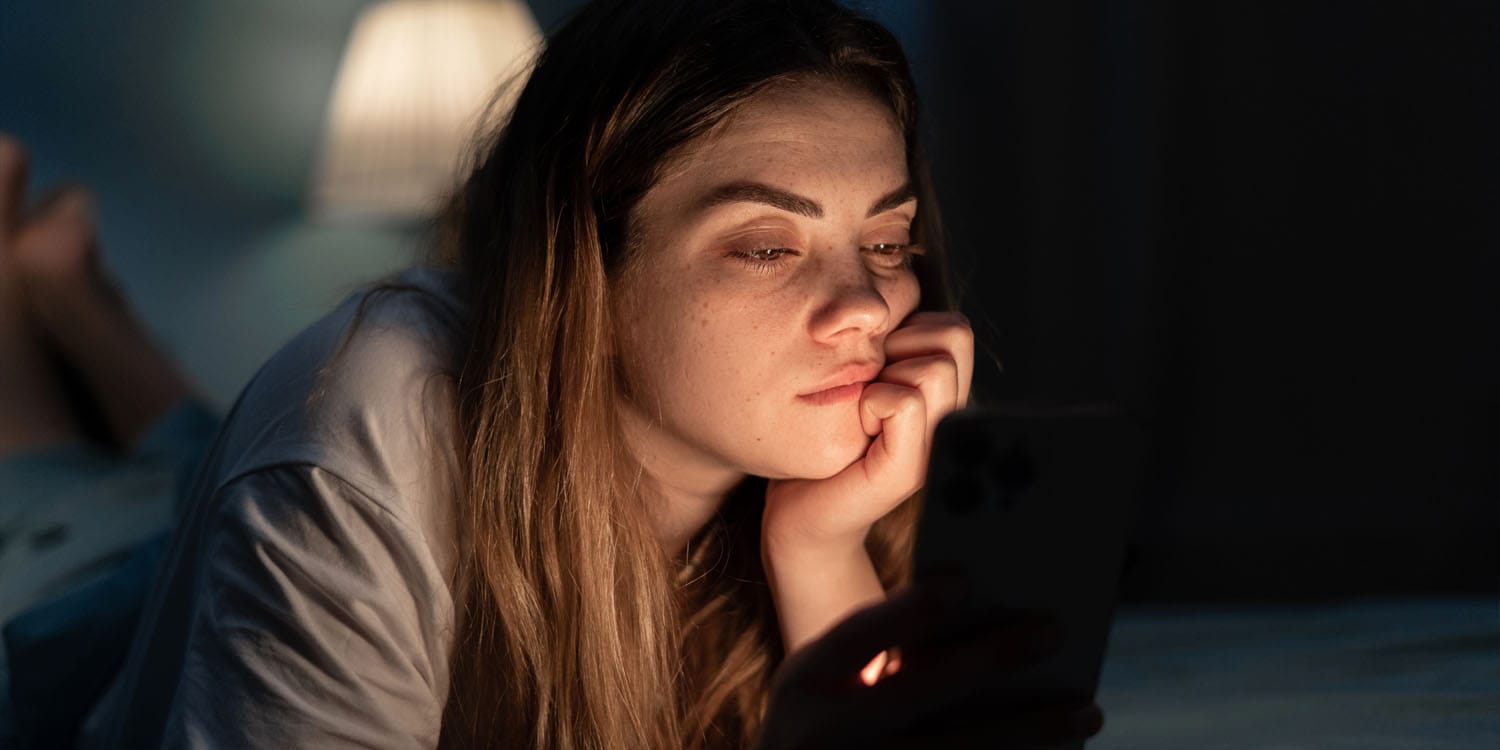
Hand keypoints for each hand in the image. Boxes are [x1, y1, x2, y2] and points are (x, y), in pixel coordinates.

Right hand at [753, 580, 1105, 749]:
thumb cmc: (829, 717)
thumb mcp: (827, 679)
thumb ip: (880, 648)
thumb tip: (981, 605)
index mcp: (805, 682)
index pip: (858, 635)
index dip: (910, 609)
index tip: (963, 581)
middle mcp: (826, 732)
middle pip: (918, 691)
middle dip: (989, 657)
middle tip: (1051, 630)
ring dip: (1033, 731)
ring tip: (1088, 712)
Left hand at [762, 311, 973, 552]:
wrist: (799, 516)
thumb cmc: (823, 441)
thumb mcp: (860, 381)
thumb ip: (887, 346)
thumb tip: (886, 297)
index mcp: (944, 398)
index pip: (953, 327)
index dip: (907, 332)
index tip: (875, 369)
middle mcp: (951, 422)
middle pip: (952, 336)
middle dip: (900, 347)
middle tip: (869, 388)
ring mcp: (935, 449)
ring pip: (933, 367)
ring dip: (884, 376)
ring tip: (863, 410)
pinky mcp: (908, 471)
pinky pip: (905, 402)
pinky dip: (871, 403)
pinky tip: (856, 428)